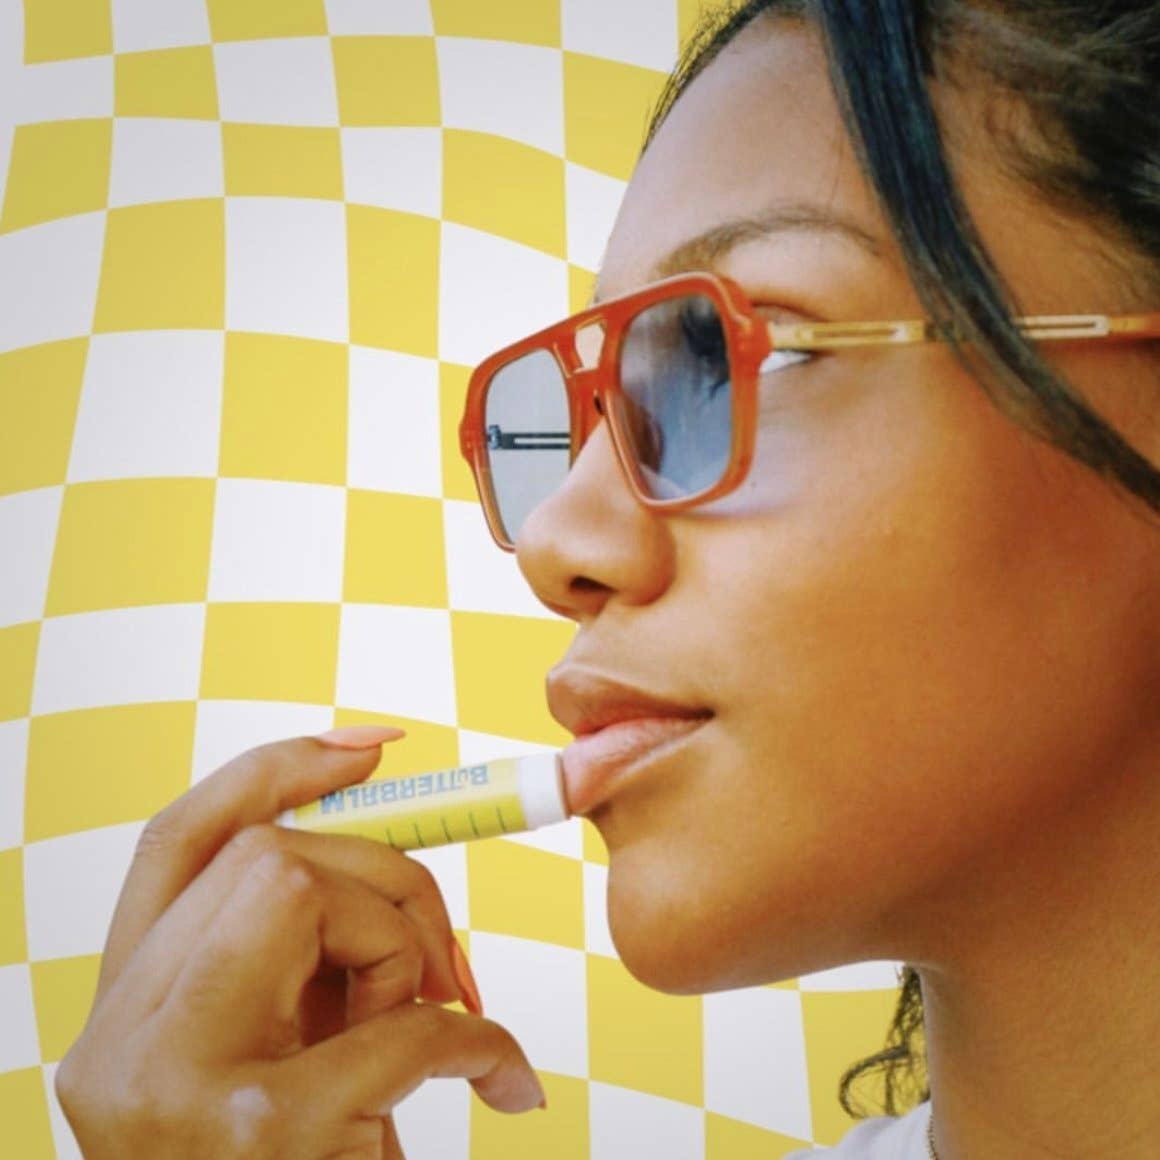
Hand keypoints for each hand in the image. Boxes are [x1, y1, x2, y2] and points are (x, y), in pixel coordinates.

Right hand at [54, 732, 544, 1158]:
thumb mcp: (279, 1058)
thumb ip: (299, 961)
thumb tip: (390, 857)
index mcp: (125, 1016)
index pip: (174, 840)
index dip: (270, 771)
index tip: (370, 743)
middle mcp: (120, 1044)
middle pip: (260, 854)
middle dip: (379, 874)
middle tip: (437, 959)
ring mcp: (175, 1089)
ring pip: (301, 891)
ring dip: (402, 944)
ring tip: (427, 1026)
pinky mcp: (262, 1134)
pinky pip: (400, 1017)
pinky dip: (474, 1037)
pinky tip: (503, 1080)